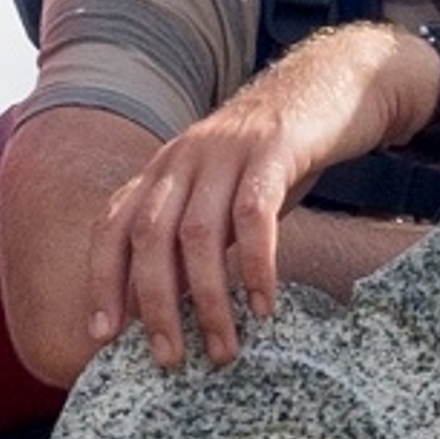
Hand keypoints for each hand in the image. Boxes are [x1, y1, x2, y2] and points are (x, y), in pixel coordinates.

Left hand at [83, 25, 439, 368]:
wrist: (337, 80)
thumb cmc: (280, 154)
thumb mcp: (227, 189)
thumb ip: (199, 233)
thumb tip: (174, 306)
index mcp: (165, 168)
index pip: (113, 225)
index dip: (102, 280)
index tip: (103, 334)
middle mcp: (185, 156)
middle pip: (149, 235)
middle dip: (154, 304)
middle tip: (169, 358)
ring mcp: (227, 150)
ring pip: (197, 233)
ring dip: (206, 299)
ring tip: (224, 348)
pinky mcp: (275, 149)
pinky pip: (255, 215)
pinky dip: (255, 267)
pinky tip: (264, 307)